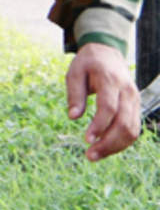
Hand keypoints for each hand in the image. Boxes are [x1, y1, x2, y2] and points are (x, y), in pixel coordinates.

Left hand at [66, 42, 140, 160]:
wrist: (108, 53)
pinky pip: (133, 129)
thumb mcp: (75, 72)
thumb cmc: (88, 64)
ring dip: (115, 147)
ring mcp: (135, 101)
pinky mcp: (136, 108)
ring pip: (132, 130)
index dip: (99, 125)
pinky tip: (105, 148)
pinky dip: (121, 142)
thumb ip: (74, 94)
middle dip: (107, 143)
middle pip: (124, 123)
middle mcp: (127, 92)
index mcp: (111, 80)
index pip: (109, 108)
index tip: (86, 139)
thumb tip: (73, 117)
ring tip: (94, 155)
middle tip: (89, 155)